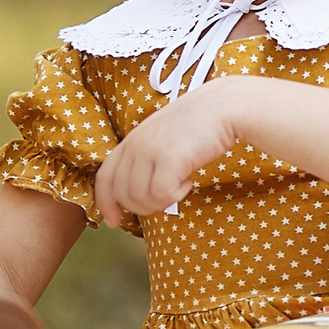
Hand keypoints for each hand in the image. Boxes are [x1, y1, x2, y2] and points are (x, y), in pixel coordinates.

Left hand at [94, 79, 242, 220]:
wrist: (224, 106)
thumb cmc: (199, 124)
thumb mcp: (162, 137)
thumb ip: (145, 157)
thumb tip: (136, 191)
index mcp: (131, 140)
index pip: (105, 177)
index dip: (105, 203)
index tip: (113, 222)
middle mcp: (135, 145)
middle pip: (122, 194)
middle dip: (142, 207)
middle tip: (165, 199)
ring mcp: (150, 151)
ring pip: (141, 198)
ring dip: (162, 201)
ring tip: (180, 186)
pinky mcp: (169, 158)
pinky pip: (162, 194)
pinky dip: (177, 195)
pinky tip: (189, 181)